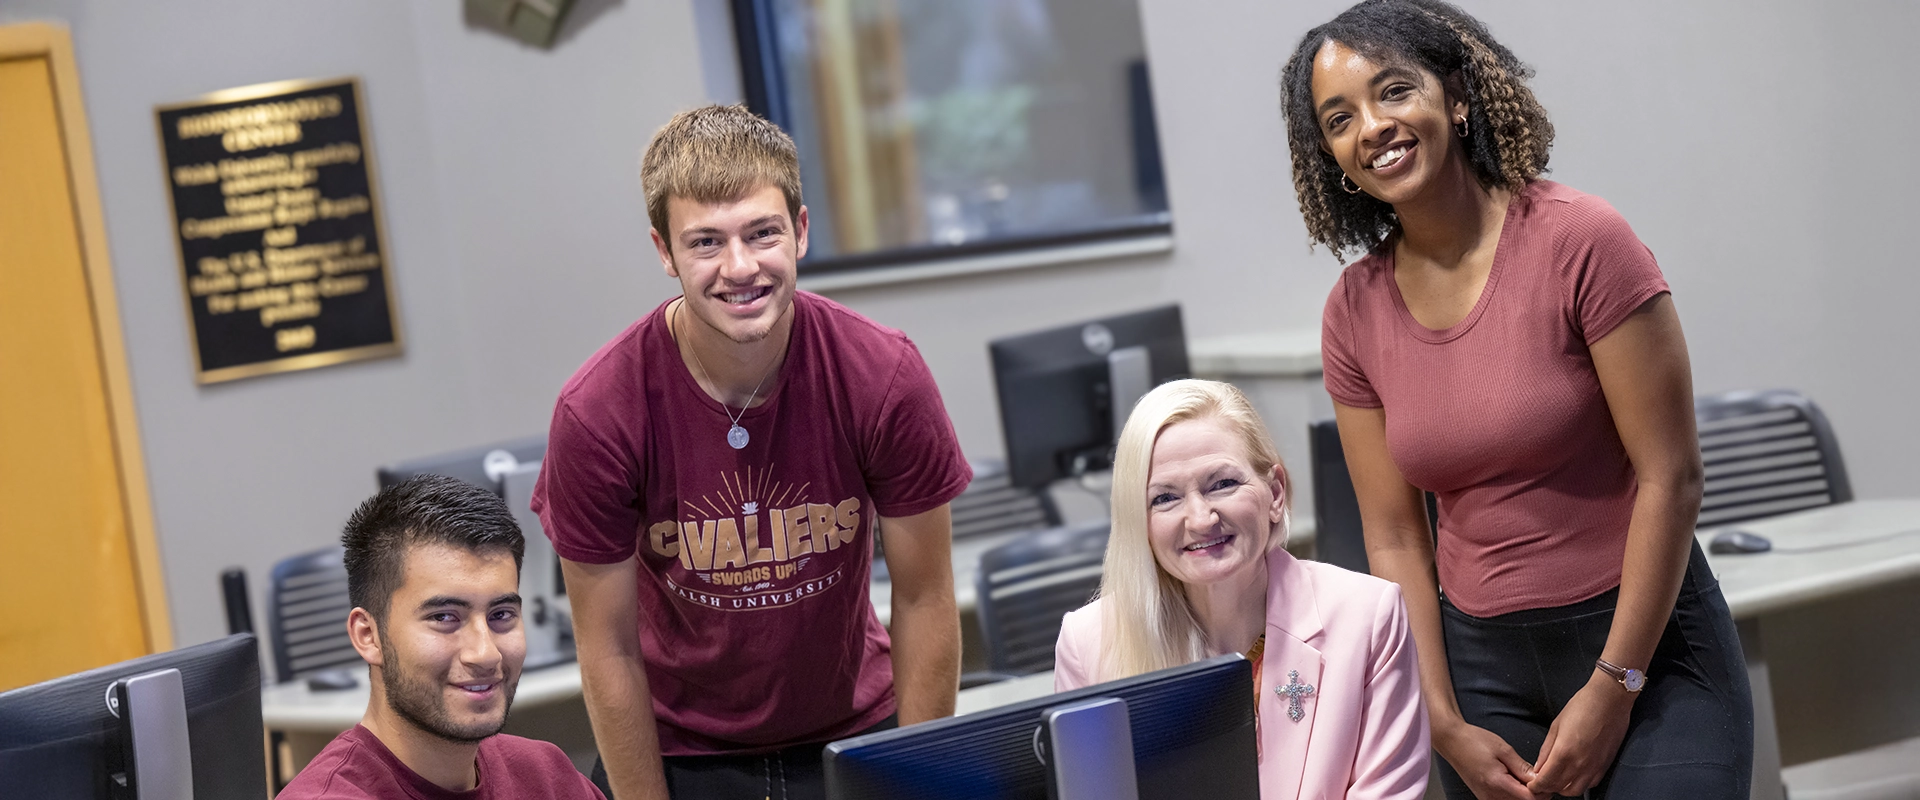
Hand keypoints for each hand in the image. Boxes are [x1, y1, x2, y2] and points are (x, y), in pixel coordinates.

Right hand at [1434, 718, 1539, 799]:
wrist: (1451, 741)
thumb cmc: (1474, 740)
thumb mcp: (1503, 749)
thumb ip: (1522, 767)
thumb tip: (1539, 779)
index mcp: (1497, 783)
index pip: (1530, 799)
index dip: (1542, 790)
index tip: (1544, 778)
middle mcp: (1491, 796)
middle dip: (1534, 792)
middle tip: (1534, 774)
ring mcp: (1486, 798)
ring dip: (1523, 793)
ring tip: (1522, 774)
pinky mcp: (1484, 797)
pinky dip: (1513, 793)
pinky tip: (1512, 779)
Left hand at [1528, 671, 1635, 796]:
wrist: (1609, 700)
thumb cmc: (1581, 707)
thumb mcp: (1556, 726)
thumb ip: (1546, 750)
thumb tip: (1539, 767)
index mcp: (1564, 753)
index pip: (1546, 781)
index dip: (1536, 785)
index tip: (1532, 783)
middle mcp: (1580, 764)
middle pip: (1559, 789)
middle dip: (1548, 787)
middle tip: (1542, 780)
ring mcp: (1594, 767)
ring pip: (1575, 791)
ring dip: (1563, 788)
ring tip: (1558, 778)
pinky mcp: (1605, 766)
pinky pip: (1590, 784)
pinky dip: (1580, 784)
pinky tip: (1575, 774)